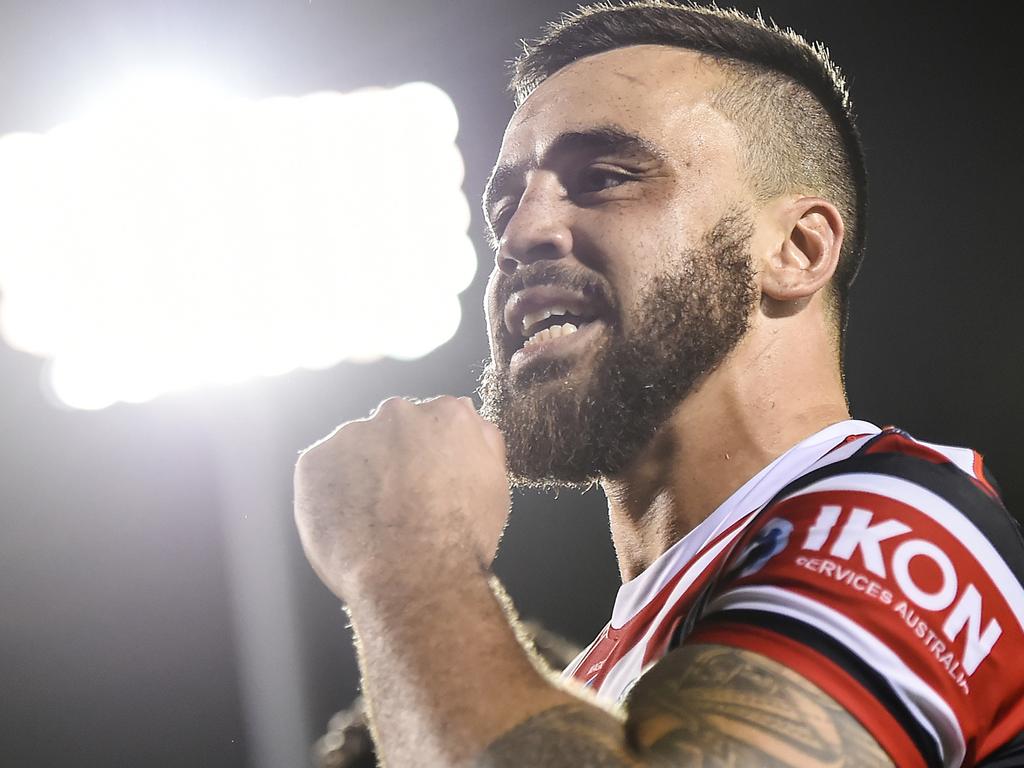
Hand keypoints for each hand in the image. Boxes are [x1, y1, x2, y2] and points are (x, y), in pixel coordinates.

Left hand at [293, 396, 510, 600]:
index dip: (432, 456)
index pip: (435, 422)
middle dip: (395, 459)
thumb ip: (484, 443)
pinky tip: (350, 524)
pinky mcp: (314, 462)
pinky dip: (329, 495)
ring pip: (355, 450)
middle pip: (393, 431)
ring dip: (361, 474)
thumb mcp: (494, 486)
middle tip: (401, 504)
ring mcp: (351, 435)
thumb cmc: (462, 538)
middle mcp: (397, 413)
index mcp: (446, 414)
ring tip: (374, 521)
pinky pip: (320, 474)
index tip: (431, 484)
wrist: (413, 576)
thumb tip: (471, 416)